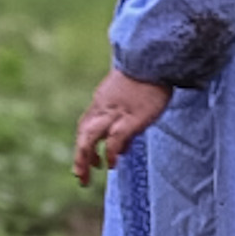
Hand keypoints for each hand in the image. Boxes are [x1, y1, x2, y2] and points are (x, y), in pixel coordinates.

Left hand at [73, 68, 170, 184]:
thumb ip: (124, 115)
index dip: (83, 144)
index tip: (89, 160)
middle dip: (79, 157)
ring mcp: (117, 113)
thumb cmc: (149, 73)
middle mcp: (104, 107)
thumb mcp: (131, 93)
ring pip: (89, 137)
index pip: (86, 125)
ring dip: (85, 159)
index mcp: (103, 100)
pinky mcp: (132, 118)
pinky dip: (109, 153)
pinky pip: (114, 139)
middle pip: (83, 133)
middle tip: (80, 177)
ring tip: (86, 178)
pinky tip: (111, 164)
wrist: (155, 57)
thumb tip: (123, 144)